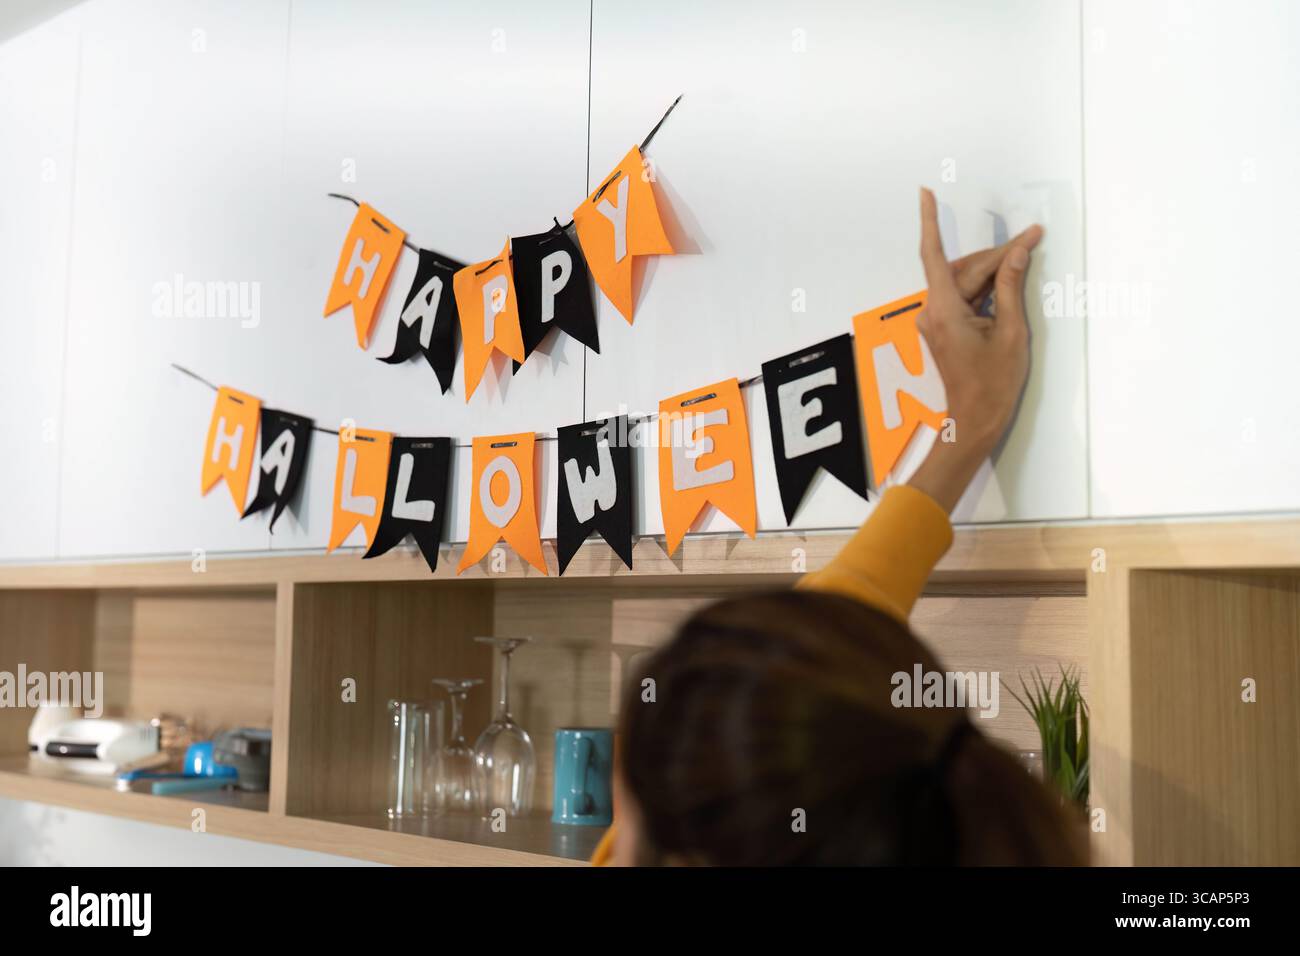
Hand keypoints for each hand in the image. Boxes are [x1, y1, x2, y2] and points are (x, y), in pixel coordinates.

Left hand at [908, 187, 1041, 512]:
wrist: (975, 421)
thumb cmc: (993, 383)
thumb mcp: (1011, 332)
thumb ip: (1011, 287)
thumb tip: (1018, 251)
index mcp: (944, 310)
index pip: (934, 255)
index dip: (929, 222)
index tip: (925, 194)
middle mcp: (933, 312)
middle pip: (962, 269)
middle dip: (997, 256)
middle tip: (1033, 239)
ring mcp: (936, 321)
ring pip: (965, 282)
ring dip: (994, 272)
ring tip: (1026, 256)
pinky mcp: (943, 329)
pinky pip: (964, 298)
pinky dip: (986, 288)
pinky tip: (1008, 282)